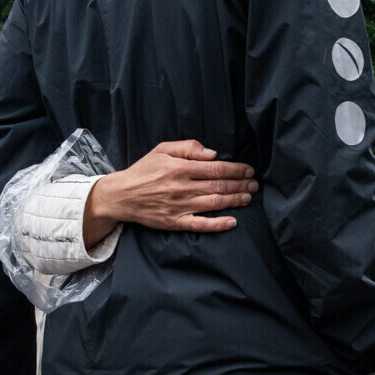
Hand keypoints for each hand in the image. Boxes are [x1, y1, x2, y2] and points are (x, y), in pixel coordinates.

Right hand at [83, 140, 257, 243]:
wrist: (120, 196)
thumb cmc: (144, 170)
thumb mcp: (162, 150)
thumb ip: (188, 148)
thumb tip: (213, 154)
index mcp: (180, 168)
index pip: (217, 168)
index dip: (237, 169)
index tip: (249, 170)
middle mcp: (181, 188)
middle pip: (220, 186)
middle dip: (241, 185)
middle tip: (255, 184)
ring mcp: (179, 207)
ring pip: (214, 203)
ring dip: (235, 200)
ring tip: (248, 197)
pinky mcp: (174, 222)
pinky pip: (200, 225)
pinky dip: (218, 224)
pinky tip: (232, 222)